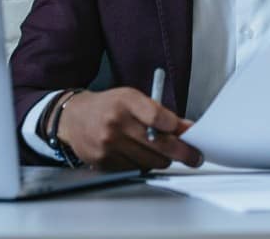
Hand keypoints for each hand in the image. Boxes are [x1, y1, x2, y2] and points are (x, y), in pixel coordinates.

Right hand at [53, 87, 202, 170]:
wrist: (74, 118)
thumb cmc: (110, 107)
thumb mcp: (133, 99)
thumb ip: (160, 113)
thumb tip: (187, 129)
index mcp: (125, 101)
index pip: (157, 117)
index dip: (177, 128)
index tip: (191, 133)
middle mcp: (115, 122)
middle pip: (158, 144)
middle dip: (182, 152)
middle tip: (195, 156)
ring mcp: (108, 144)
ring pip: (150, 161)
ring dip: (162, 159)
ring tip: (161, 152)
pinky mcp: (104, 161)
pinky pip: (136, 169)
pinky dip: (144, 165)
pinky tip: (140, 155)